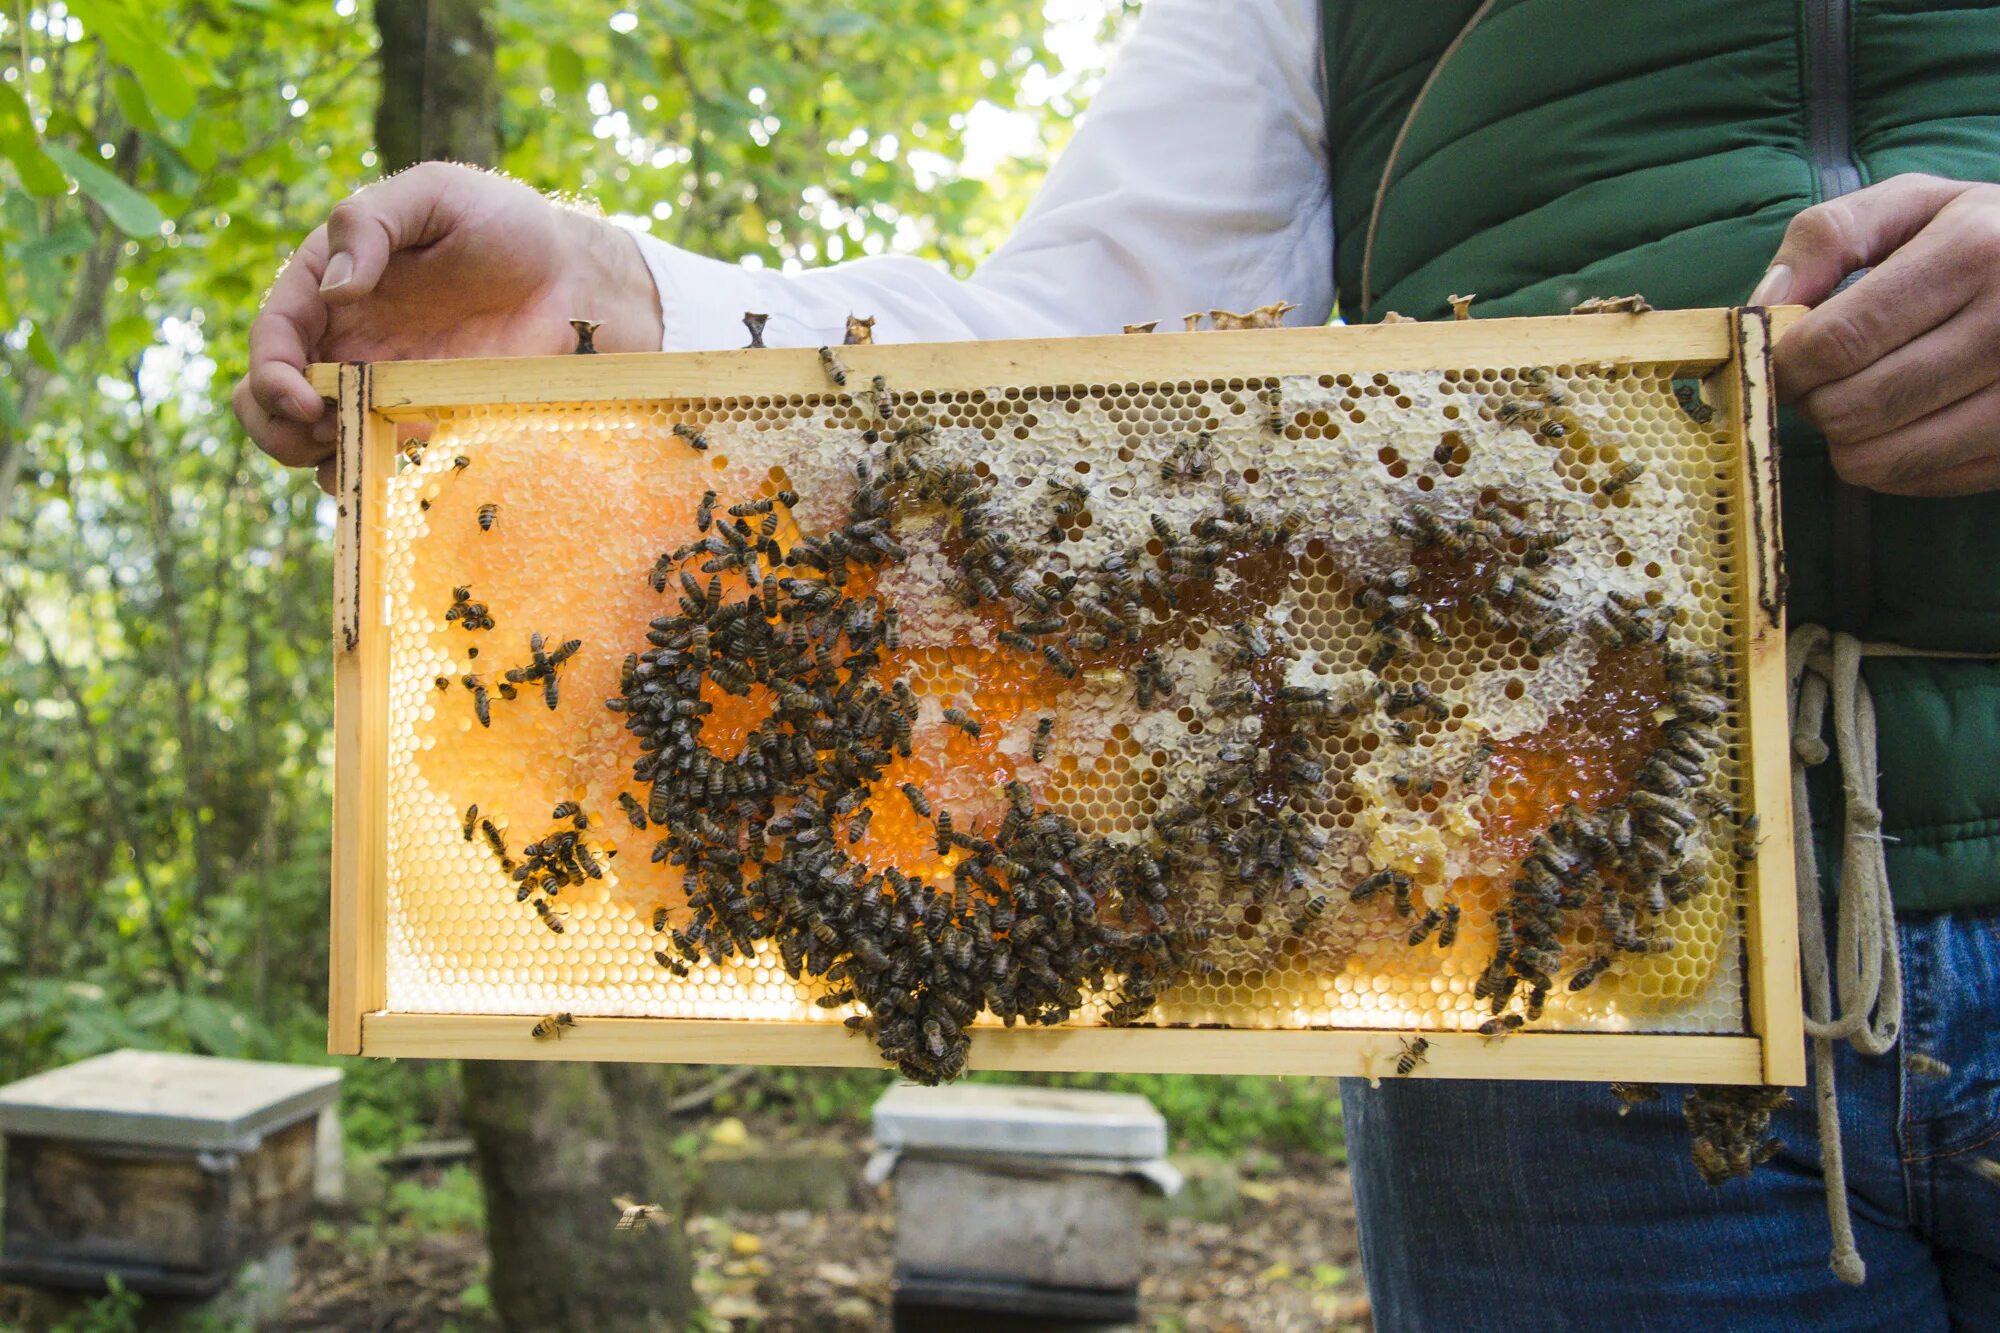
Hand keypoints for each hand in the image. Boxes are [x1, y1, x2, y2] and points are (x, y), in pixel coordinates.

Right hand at [234, 162, 663, 490]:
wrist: (571, 275)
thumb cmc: (500, 222)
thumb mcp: (432, 195)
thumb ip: (370, 223)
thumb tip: (336, 288)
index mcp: (328, 287)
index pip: (274, 338)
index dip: (272, 375)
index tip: (303, 400)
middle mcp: (346, 344)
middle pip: (274, 403)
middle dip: (277, 428)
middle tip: (324, 431)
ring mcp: (386, 390)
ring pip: (321, 444)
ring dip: (322, 459)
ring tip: (359, 449)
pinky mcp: (429, 424)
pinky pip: (386, 462)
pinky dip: (377, 476)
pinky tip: (402, 469)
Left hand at [1758, 174, 1999, 496]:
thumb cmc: (1976, 237)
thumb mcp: (1911, 206)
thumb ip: (1828, 238)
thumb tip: (1765, 303)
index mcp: (1972, 252)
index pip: (1839, 340)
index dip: (1786, 365)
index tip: (1779, 364)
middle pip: (1854, 407)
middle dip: (1812, 403)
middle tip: (1819, 383)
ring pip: (1880, 457)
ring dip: (1844, 439)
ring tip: (1859, 400)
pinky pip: (1919, 481)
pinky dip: (1888, 464)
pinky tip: (1901, 423)